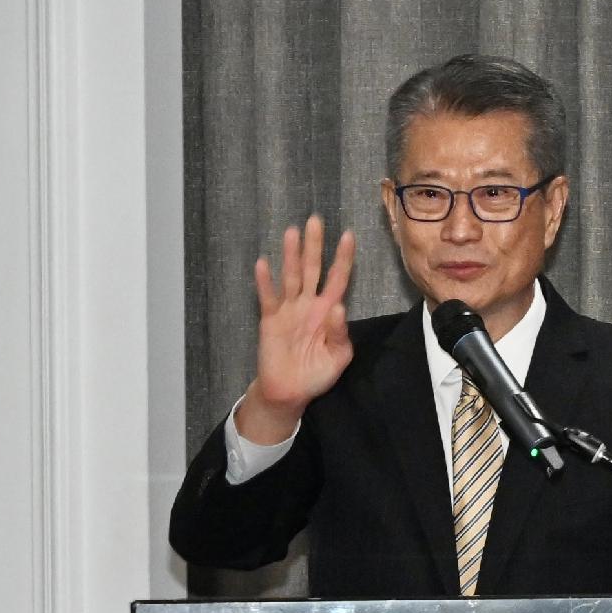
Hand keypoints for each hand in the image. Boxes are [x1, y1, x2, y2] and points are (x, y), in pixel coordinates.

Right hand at [237, 215, 356, 440]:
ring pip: (291, 277)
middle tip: (315, 220)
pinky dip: (265, 282)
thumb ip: (340, 334)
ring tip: (291, 232)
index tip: (348, 235)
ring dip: (290, 255)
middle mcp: (308, 305)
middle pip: (312, 269)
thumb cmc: (316, 374)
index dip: (342, 258)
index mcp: (328, 311)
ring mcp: (288, 310)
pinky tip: (263, 263)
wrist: (290, 392)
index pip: (337, 278)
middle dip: (313, 245)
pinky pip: (268, 298)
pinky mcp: (270, 320)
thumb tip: (339, 308)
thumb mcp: (337, 357)